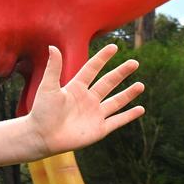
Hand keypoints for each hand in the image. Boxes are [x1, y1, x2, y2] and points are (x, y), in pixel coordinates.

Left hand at [28, 44, 143, 156]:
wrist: (42, 136)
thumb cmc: (42, 111)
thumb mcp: (48, 87)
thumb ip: (53, 68)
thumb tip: (52, 46)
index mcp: (76, 87)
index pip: (92, 69)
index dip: (102, 58)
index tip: (114, 47)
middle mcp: (88, 99)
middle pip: (108, 83)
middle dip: (121, 73)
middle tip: (134, 63)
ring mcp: (95, 114)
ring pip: (116, 101)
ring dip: (128, 93)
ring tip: (141, 85)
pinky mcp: (99, 129)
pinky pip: (117, 121)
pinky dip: (129, 116)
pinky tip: (141, 109)